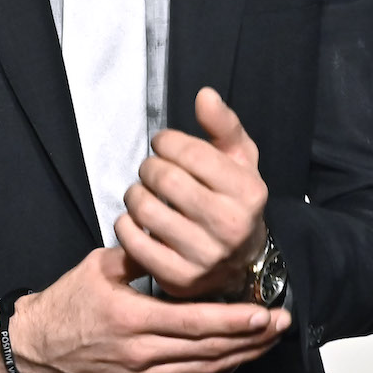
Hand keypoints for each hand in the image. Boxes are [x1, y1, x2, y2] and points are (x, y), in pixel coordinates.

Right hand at [0, 245, 288, 372]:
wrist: (34, 349)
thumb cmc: (64, 304)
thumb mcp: (98, 267)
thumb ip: (138, 255)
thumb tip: (173, 238)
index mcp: (131, 319)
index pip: (195, 323)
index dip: (235, 321)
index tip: (265, 312)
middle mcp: (140, 353)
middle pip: (208, 350)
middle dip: (251, 339)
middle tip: (281, 325)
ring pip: (203, 371)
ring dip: (240, 357)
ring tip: (268, 341)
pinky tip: (236, 361)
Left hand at [114, 87, 268, 299]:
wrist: (241, 263)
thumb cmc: (234, 200)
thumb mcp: (240, 160)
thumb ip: (223, 125)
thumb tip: (204, 95)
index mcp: (248, 192)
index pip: (191, 153)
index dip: (167, 142)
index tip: (162, 144)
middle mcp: (230, 226)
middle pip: (165, 179)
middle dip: (149, 167)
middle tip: (150, 170)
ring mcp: (204, 256)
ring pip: (145, 209)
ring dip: (134, 194)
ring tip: (141, 193)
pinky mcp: (179, 278)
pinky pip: (134, 242)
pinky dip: (125, 224)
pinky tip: (134, 219)